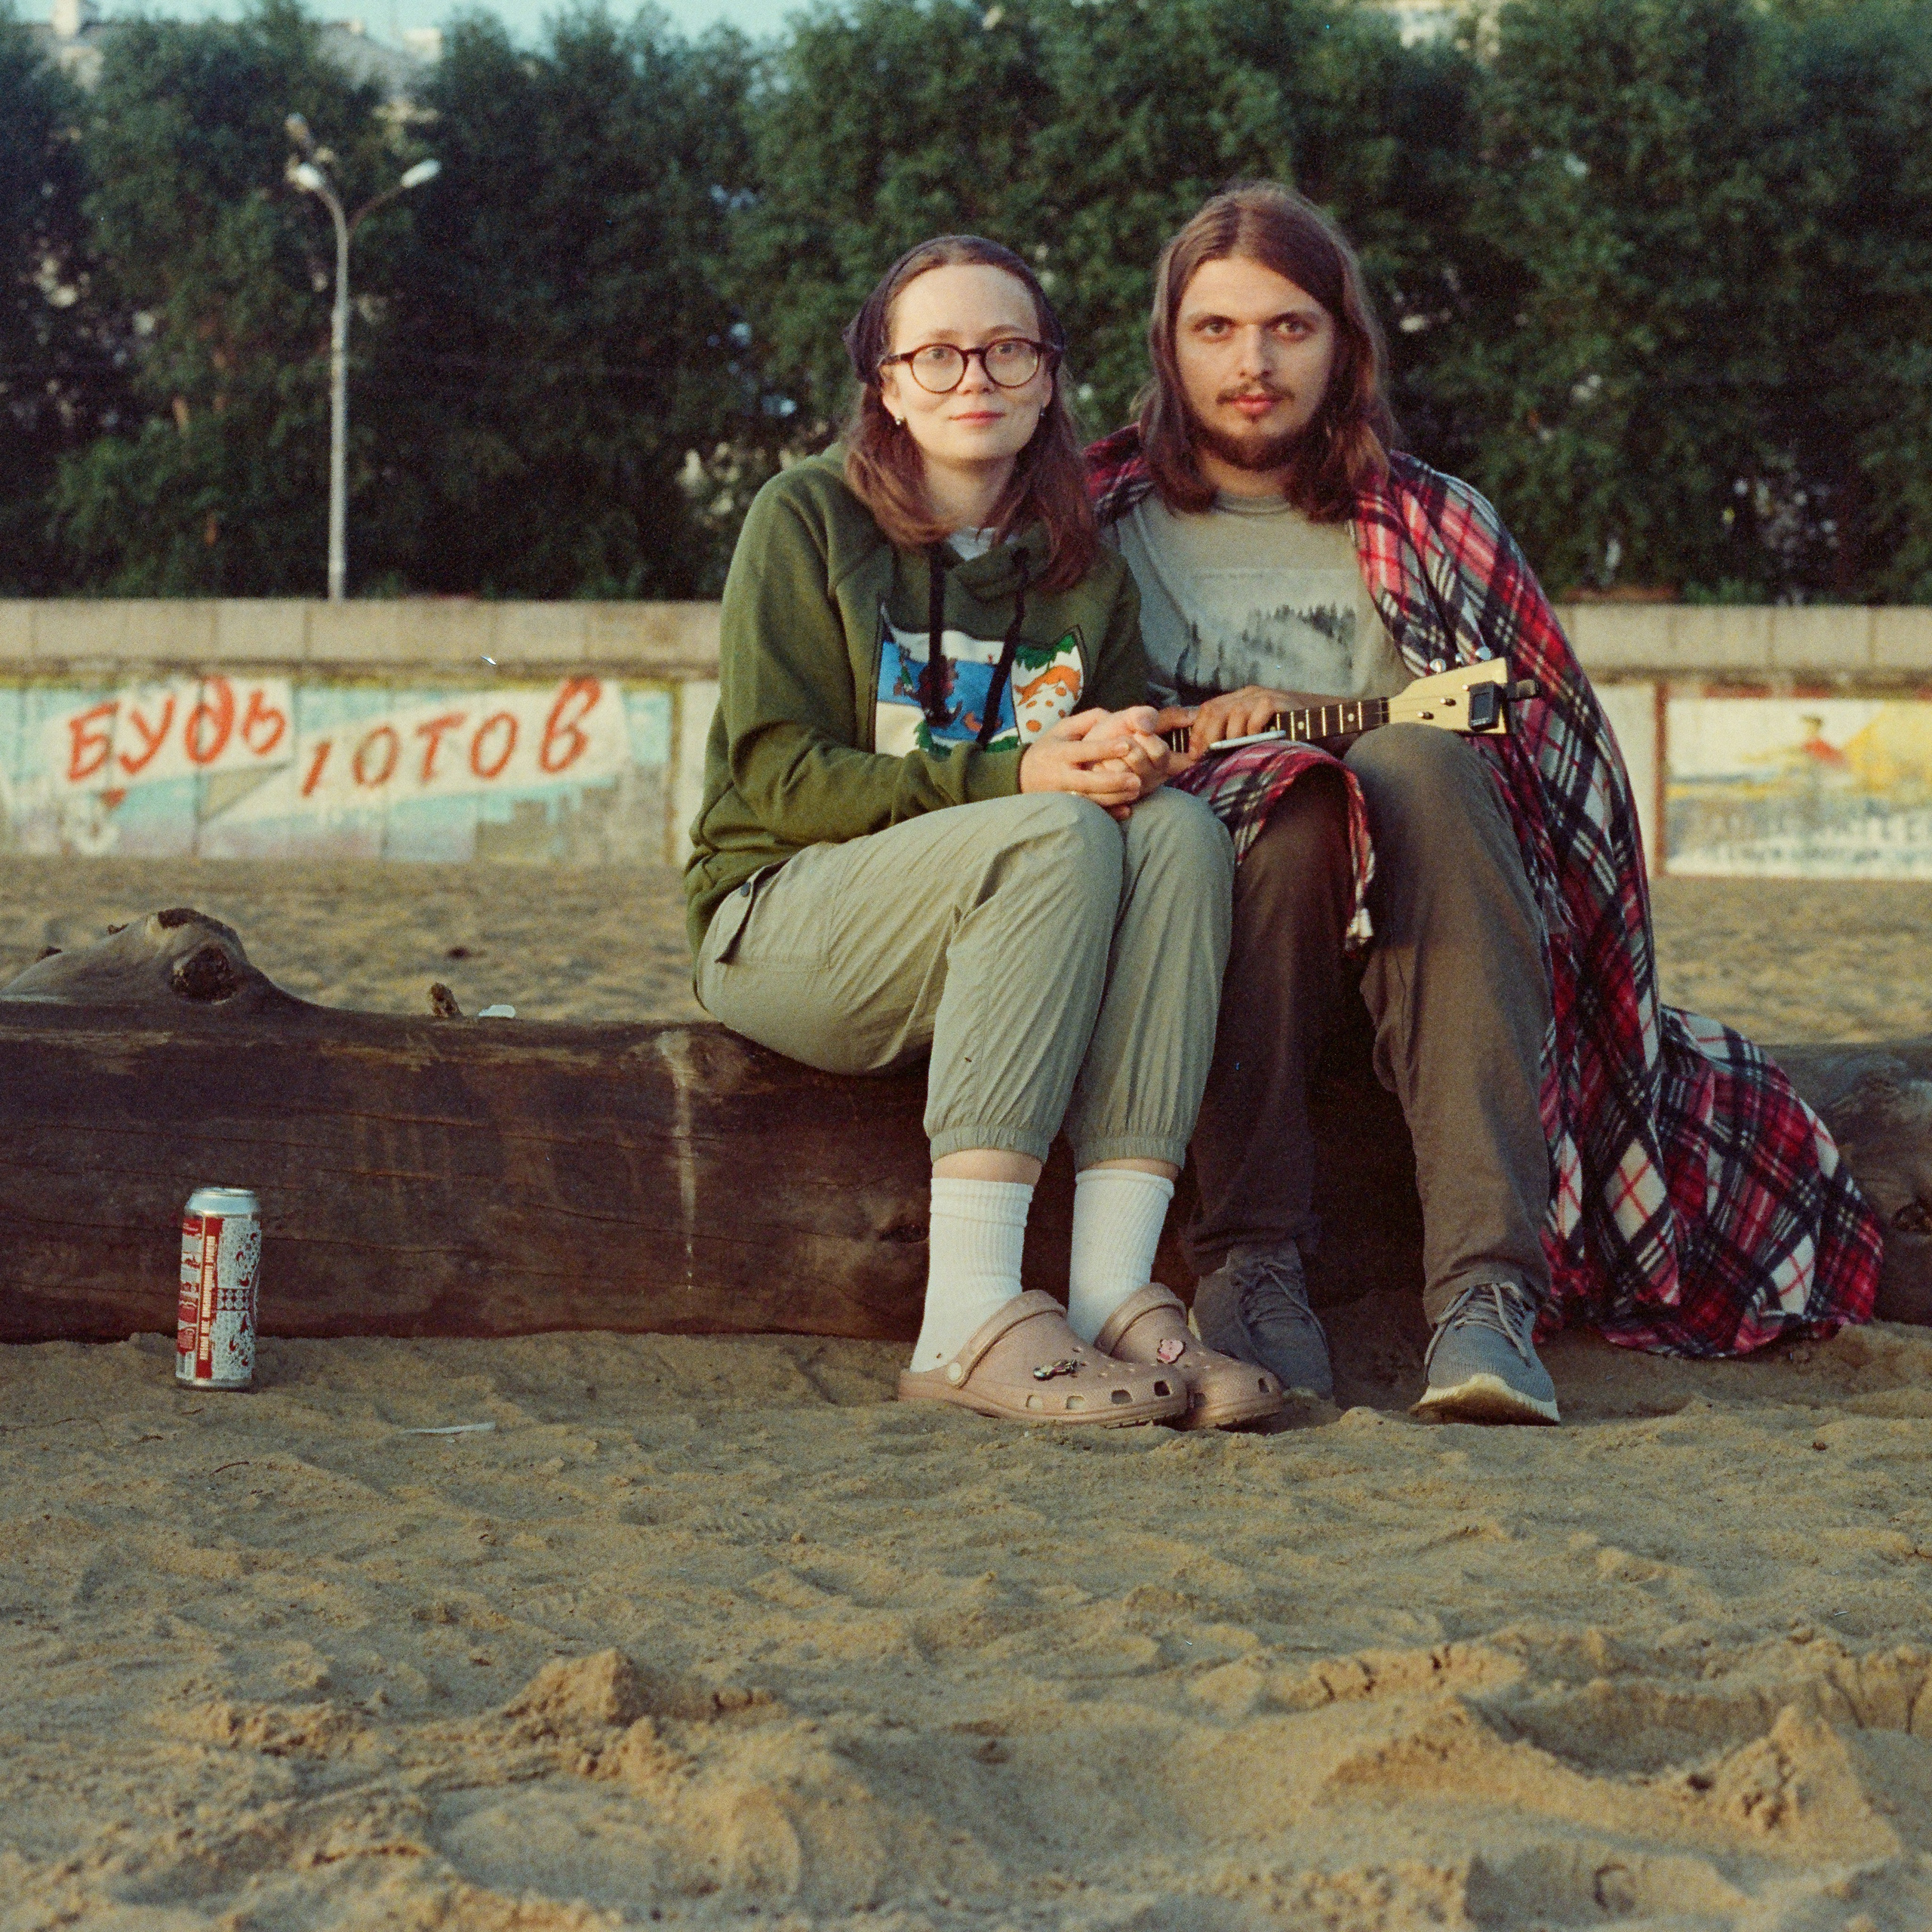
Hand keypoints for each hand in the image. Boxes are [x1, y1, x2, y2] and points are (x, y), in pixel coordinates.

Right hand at [1020, 707, 1172, 819]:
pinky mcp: (1066, 808)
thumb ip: (1086, 721)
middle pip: (1088, 781)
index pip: (1083, 750)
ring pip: (1090, 800)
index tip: (1127, 745)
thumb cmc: (1049, 748)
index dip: (1104, 748)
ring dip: (1114, 798)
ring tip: (1136, 791)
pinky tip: (1125, 811)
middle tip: (1137, 780)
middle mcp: (1060, 775)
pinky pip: (1089, 813)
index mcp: (1059, 752)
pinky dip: (1107, 814)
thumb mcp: (1061, 729)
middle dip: (1113, 781)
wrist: (1022, 777)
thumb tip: (1113, 716)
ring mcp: (1063, 795)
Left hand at [1166, 686, 1333, 761]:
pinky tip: (1255, 741)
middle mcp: (1249, 694)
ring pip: (1235, 711)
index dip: (1198, 730)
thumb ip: (1234, 740)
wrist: (1321, 723)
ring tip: (1233, 752)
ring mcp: (1265, 695)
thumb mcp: (1254, 736)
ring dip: (1230, 736)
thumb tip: (1208, 757)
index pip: (1208, 709)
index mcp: (1239, 700)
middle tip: (1205, 756)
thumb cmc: (1285, 735)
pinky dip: (1253, 728)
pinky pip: (1259, 711)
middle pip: (1215, 709)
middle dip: (1206, 735)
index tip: (1194, 753)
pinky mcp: (1280, 701)